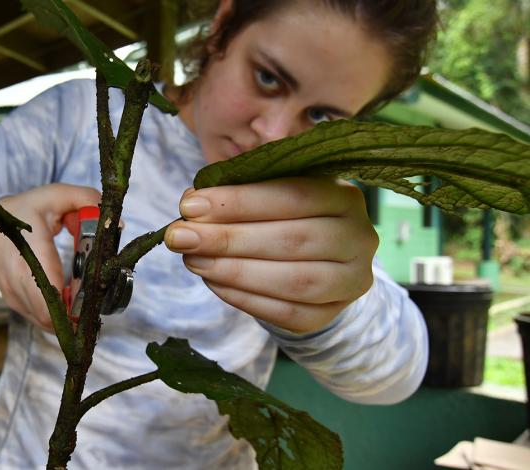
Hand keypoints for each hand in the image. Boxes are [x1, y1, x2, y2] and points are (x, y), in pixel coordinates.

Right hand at [0, 184, 100, 329]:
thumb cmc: (21, 214)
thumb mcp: (54, 196)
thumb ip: (87, 200)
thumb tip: (114, 224)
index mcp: (30, 250)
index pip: (50, 291)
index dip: (75, 302)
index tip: (93, 293)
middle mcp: (18, 279)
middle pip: (51, 315)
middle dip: (77, 311)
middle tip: (93, 297)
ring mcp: (16, 296)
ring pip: (48, 322)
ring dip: (69, 316)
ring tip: (82, 297)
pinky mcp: (17, 305)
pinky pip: (42, 320)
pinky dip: (58, 316)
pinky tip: (69, 300)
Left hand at [165, 177, 377, 333]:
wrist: (319, 259)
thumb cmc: (285, 215)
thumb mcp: (270, 192)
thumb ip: (238, 192)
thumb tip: (192, 203)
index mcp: (345, 196)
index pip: (293, 196)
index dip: (239, 202)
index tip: (190, 205)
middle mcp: (359, 238)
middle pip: (291, 240)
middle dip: (227, 238)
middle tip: (180, 237)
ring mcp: (350, 281)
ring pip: (292, 281)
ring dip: (234, 271)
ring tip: (193, 260)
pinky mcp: (330, 315)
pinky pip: (286, 313)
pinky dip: (245, 298)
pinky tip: (213, 282)